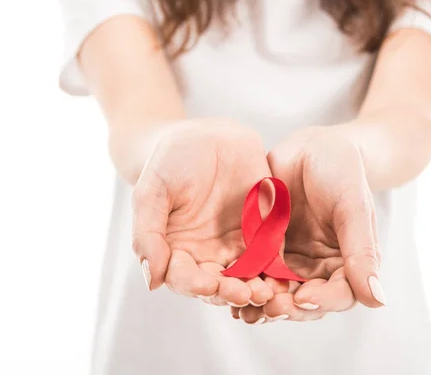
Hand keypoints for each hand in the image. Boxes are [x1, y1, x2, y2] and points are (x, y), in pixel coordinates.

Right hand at [132, 119, 273, 306]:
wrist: (204, 135)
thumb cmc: (169, 163)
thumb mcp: (151, 193)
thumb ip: (148, 234)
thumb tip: (151, 281)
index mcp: (177, 251)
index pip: (184, 279)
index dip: (195, 285)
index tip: (207, 286)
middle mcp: (207, 255)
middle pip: (219, 285)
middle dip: (230, 292)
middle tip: (244, 295)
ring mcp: (236, 244)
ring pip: (247, 276)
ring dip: (256, 287)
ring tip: (264, 292)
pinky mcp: (263, 231)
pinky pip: (271, 254)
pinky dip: (276, 268)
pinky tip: (282, 276)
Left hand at [235, 125, 384, 322]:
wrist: (314, 146)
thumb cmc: (343, 172)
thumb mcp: (353, 208)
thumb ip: (362, 252)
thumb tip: (378, 300)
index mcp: (347, 264)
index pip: (339, 294)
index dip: (322, 301)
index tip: (303, 298)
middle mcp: (318, 269)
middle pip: (304, 301)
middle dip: (287, 307)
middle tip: (269, 308)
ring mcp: (290, 260)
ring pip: (276, 292)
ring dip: (261, 304)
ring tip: (244, 309)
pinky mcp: (264, 248)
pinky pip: (254, 271)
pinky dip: (242, 284)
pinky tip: (227, 289)